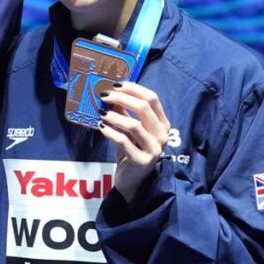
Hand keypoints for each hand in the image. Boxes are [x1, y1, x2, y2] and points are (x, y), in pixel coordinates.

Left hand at [97, 81, 170, 202]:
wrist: (132, 179)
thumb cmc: (131, 149)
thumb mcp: (127, 127)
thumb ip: (123, 110)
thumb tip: (109, 91)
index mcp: (162, 123)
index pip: (152, 98)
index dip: (133, 88)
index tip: (115, 84)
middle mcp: (162, 135)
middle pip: (144, 107)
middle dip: (121, 98)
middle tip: (103, 95)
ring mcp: (154, 149)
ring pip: (134, 125)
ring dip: (114, 116)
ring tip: (100, 113)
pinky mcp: (142, 161)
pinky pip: (124, 142)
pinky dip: (110, 132)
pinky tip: (101, 127)